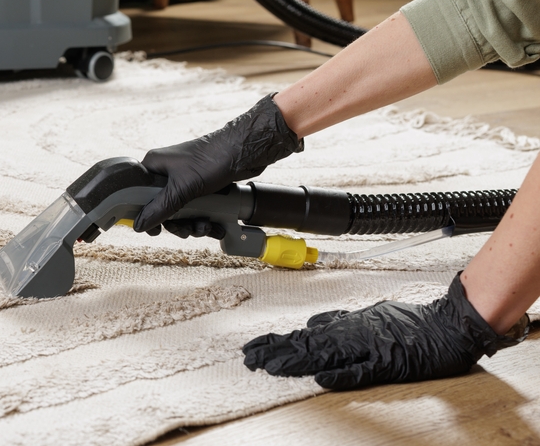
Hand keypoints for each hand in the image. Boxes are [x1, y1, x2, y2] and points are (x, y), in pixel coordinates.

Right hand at [133, 94, 302, 234]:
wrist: (245, 151)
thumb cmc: (212, 159)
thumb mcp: (182, 188)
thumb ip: (159, 208)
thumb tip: (139, 224)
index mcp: (155, 166)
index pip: (139, 195)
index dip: (146, 214)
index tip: (157, 229)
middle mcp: (167, 172)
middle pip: (162, 208)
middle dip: (178, 223)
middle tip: (188, 229)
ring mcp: (185, 180)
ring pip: (181, 211)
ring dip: (194, 224)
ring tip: (207, 226)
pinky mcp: (201, 186)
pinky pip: (196, 209)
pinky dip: (205, 219)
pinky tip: (216, 225)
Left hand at [243, 274, 529, 389]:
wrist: (446, 326)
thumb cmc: (408, 323)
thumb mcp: (367, 316)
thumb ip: (339, 321)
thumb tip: (311, 324)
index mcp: (347, 326)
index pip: (304, 335)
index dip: (277, 342)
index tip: (253, 349)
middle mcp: (353, 335)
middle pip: (307, 344)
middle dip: (276, 351)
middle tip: (248, 359)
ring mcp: (370, 349)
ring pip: (326, 355)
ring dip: (297, 361)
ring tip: (270, 367)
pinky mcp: (389, 364)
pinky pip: (362, 371)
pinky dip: (341, 375)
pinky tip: (320, 379)